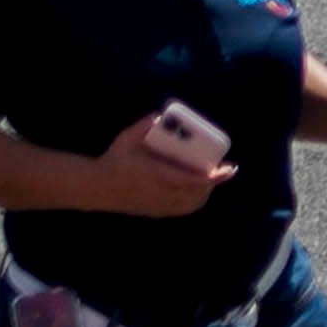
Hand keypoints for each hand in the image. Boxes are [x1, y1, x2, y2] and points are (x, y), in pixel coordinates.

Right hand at [103, 103, 236, 217]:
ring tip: (210, 180)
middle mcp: (162, 193)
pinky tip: (196, 193)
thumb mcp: (126, 138)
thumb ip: (143, 125)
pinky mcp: (155, 212)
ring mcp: (159, 205)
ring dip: (205, 193)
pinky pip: (182, 210)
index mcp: (158, 175)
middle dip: (213, 183)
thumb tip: (160, 115)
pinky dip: (194, 202)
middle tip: (221, 169)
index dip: (215, 176)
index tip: (229, 168)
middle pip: (198, 193)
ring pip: (192, 204)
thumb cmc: (114, 160)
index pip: (194, 179)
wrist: (97, 188)